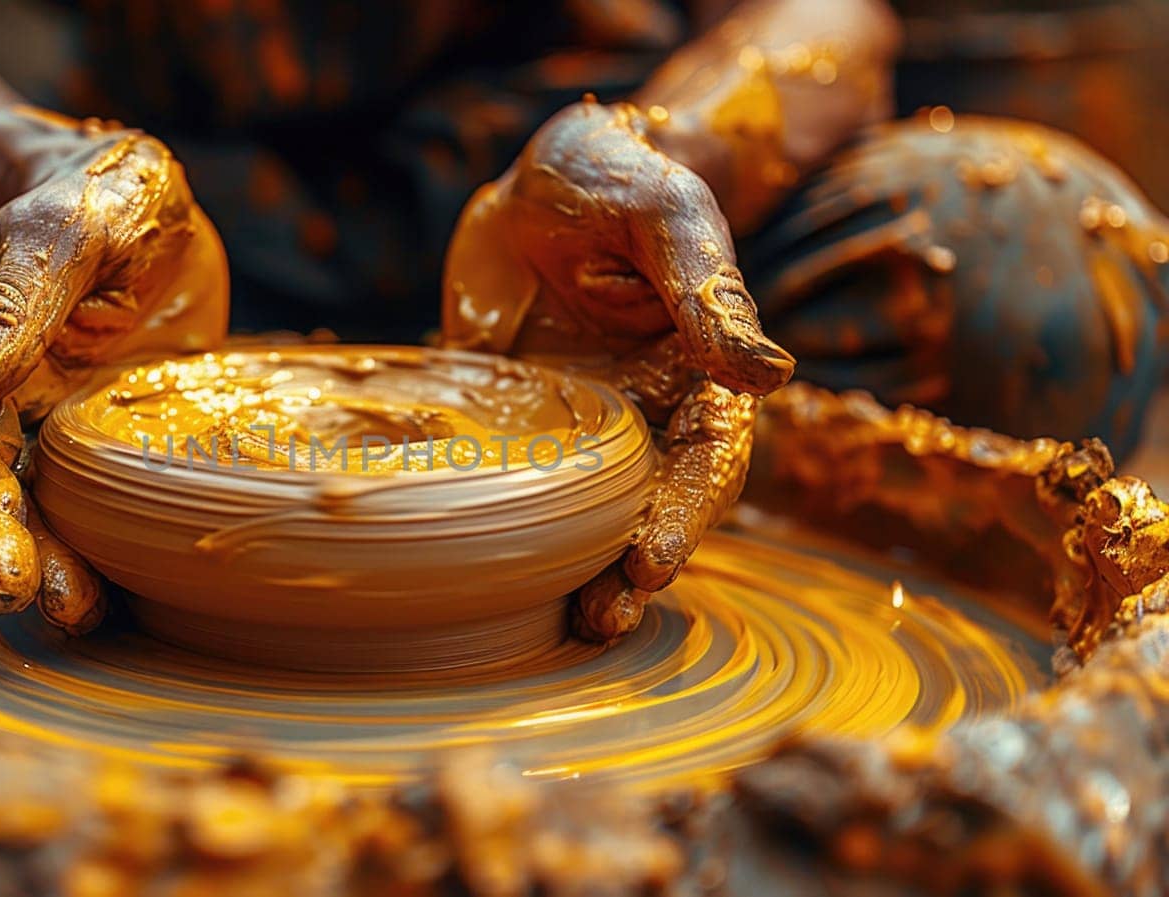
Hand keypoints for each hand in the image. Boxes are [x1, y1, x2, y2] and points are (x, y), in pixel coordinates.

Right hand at [0, 130, 227, 632]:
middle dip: (25, 561)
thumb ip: (13, 306)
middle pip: (8, 499)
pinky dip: (122, 539)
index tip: (7, 578)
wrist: (138, 196)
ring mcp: (75, 423)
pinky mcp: (128, 433)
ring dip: (70, 564)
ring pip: (59, 507)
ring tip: (88, 617)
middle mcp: (20, 404)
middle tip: (60, 612)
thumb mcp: (60, 235)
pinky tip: (140, 586)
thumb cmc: (93, 198)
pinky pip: (119, 493)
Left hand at [443, 99, 793, 639]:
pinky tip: (473, 568)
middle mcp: (639, 419)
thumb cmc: (625, 184)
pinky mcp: (507, 423)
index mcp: (695, 380)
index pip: (704, 466)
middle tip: (602, 618)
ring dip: (573, 571)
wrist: (541, 177)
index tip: (653, 562)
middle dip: (630, 573)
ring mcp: (572, 428)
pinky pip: (504, 481)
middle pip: (646, 511)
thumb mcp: (669, 222)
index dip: (685, 518)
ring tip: (563, 624)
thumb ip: (710, 295)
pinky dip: (495, 527)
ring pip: (580, 515)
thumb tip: (771, 376)